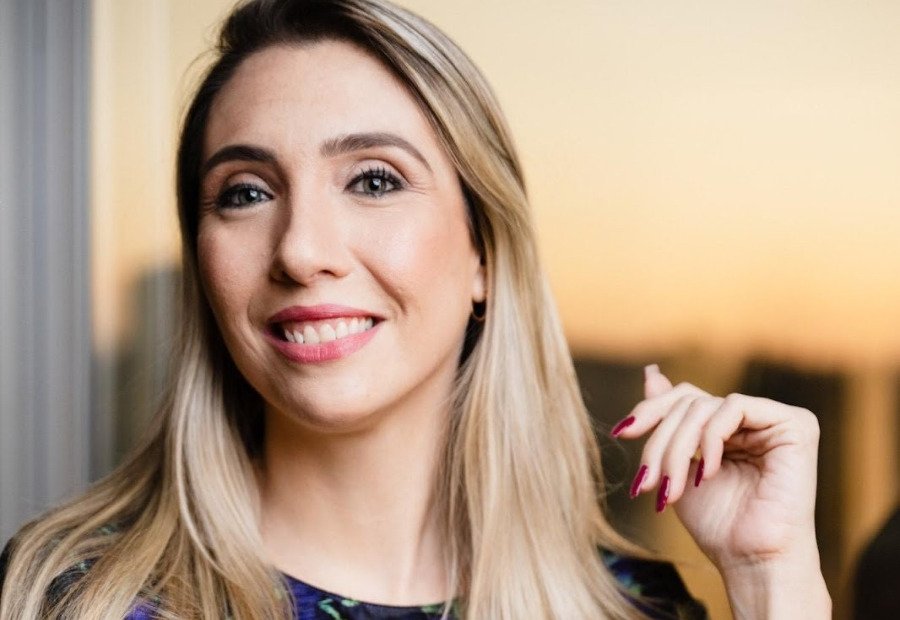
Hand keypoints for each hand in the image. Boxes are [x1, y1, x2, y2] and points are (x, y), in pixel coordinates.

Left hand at [611, 365, 830, 616]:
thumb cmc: (719, 526)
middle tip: (647, 480)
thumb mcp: (679, 466)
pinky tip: (708, 472)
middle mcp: (755, 419)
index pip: (683, 399)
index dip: (649, 411)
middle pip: (689, 401)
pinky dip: (711, 438)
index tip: (621, 433)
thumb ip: (670, 421)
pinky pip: (735, 407)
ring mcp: (776, 420)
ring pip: (704, 406)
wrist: (751, 562)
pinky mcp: (795, 424)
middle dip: (660, 441)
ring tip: (673, 487)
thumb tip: (651, 372)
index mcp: (730, 428)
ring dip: (678, 448)